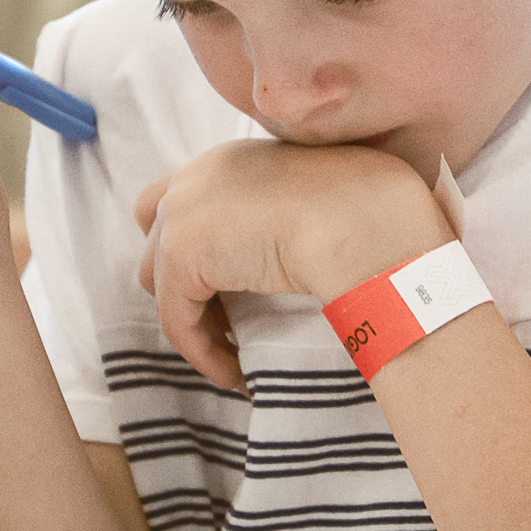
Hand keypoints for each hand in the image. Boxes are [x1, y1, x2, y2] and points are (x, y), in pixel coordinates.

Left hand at [133, 141, 451, 392]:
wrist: (365, 219)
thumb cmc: (372, 211)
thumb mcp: (327, 200)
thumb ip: (294, 214)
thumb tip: (300, 250)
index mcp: (233, 158)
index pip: (184, 197)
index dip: (199, 244)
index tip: (232, 285)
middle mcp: (198, 175)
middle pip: (158, 239)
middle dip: (185, 283)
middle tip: (229, 323)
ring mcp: (182, 211)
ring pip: (165, 285)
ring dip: (196, 323)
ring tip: (234, 353)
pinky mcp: (180, 256)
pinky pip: (177, 321)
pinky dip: (203, 352)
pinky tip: (237, 373)